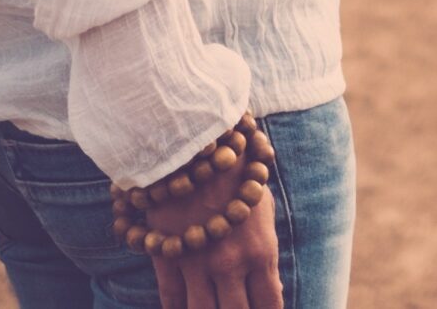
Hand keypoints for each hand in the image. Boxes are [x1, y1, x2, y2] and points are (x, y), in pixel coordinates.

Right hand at [145, 171, 281, 308]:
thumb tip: (269, 289)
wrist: (194, 144)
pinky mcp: (166, 254)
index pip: (269, 304)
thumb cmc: (235, 172)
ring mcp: (196, 262)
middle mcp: (230, 263)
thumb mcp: (261, 209)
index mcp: (261, 251)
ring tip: (213, 306)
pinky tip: (183, 308)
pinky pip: (171, 299)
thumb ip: (264, 251)